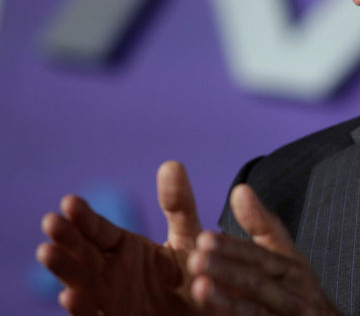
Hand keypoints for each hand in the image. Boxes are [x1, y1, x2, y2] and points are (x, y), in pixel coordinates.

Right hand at [37, 161, 204, 314]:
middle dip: (67, 238)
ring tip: (47, 252)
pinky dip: (82, 308)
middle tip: (51, 222)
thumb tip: (172, 163)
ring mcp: (111, 299)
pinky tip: (71, 296)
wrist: (206, 313)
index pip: (99, 230)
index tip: (69, 201)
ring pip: (82, 284)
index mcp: (125, 247)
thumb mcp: (189, 238)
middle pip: (84, 253)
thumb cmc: (195, 275)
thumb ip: (180, 206)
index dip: (85, 216)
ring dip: (65, 270)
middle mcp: (112, 272)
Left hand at [187, 184, 340, 315]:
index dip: (233, 248)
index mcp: (292, 269)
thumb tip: (240, 190)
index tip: (204, 239)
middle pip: (258, 281)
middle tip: (195, 259)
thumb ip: (261, 225)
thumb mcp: (285, 255)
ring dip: (227, 301)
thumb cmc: (297, 290)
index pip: (261, 256)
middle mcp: (294, 295)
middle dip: (228, 270)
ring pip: (256, 310)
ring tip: (198, 289)